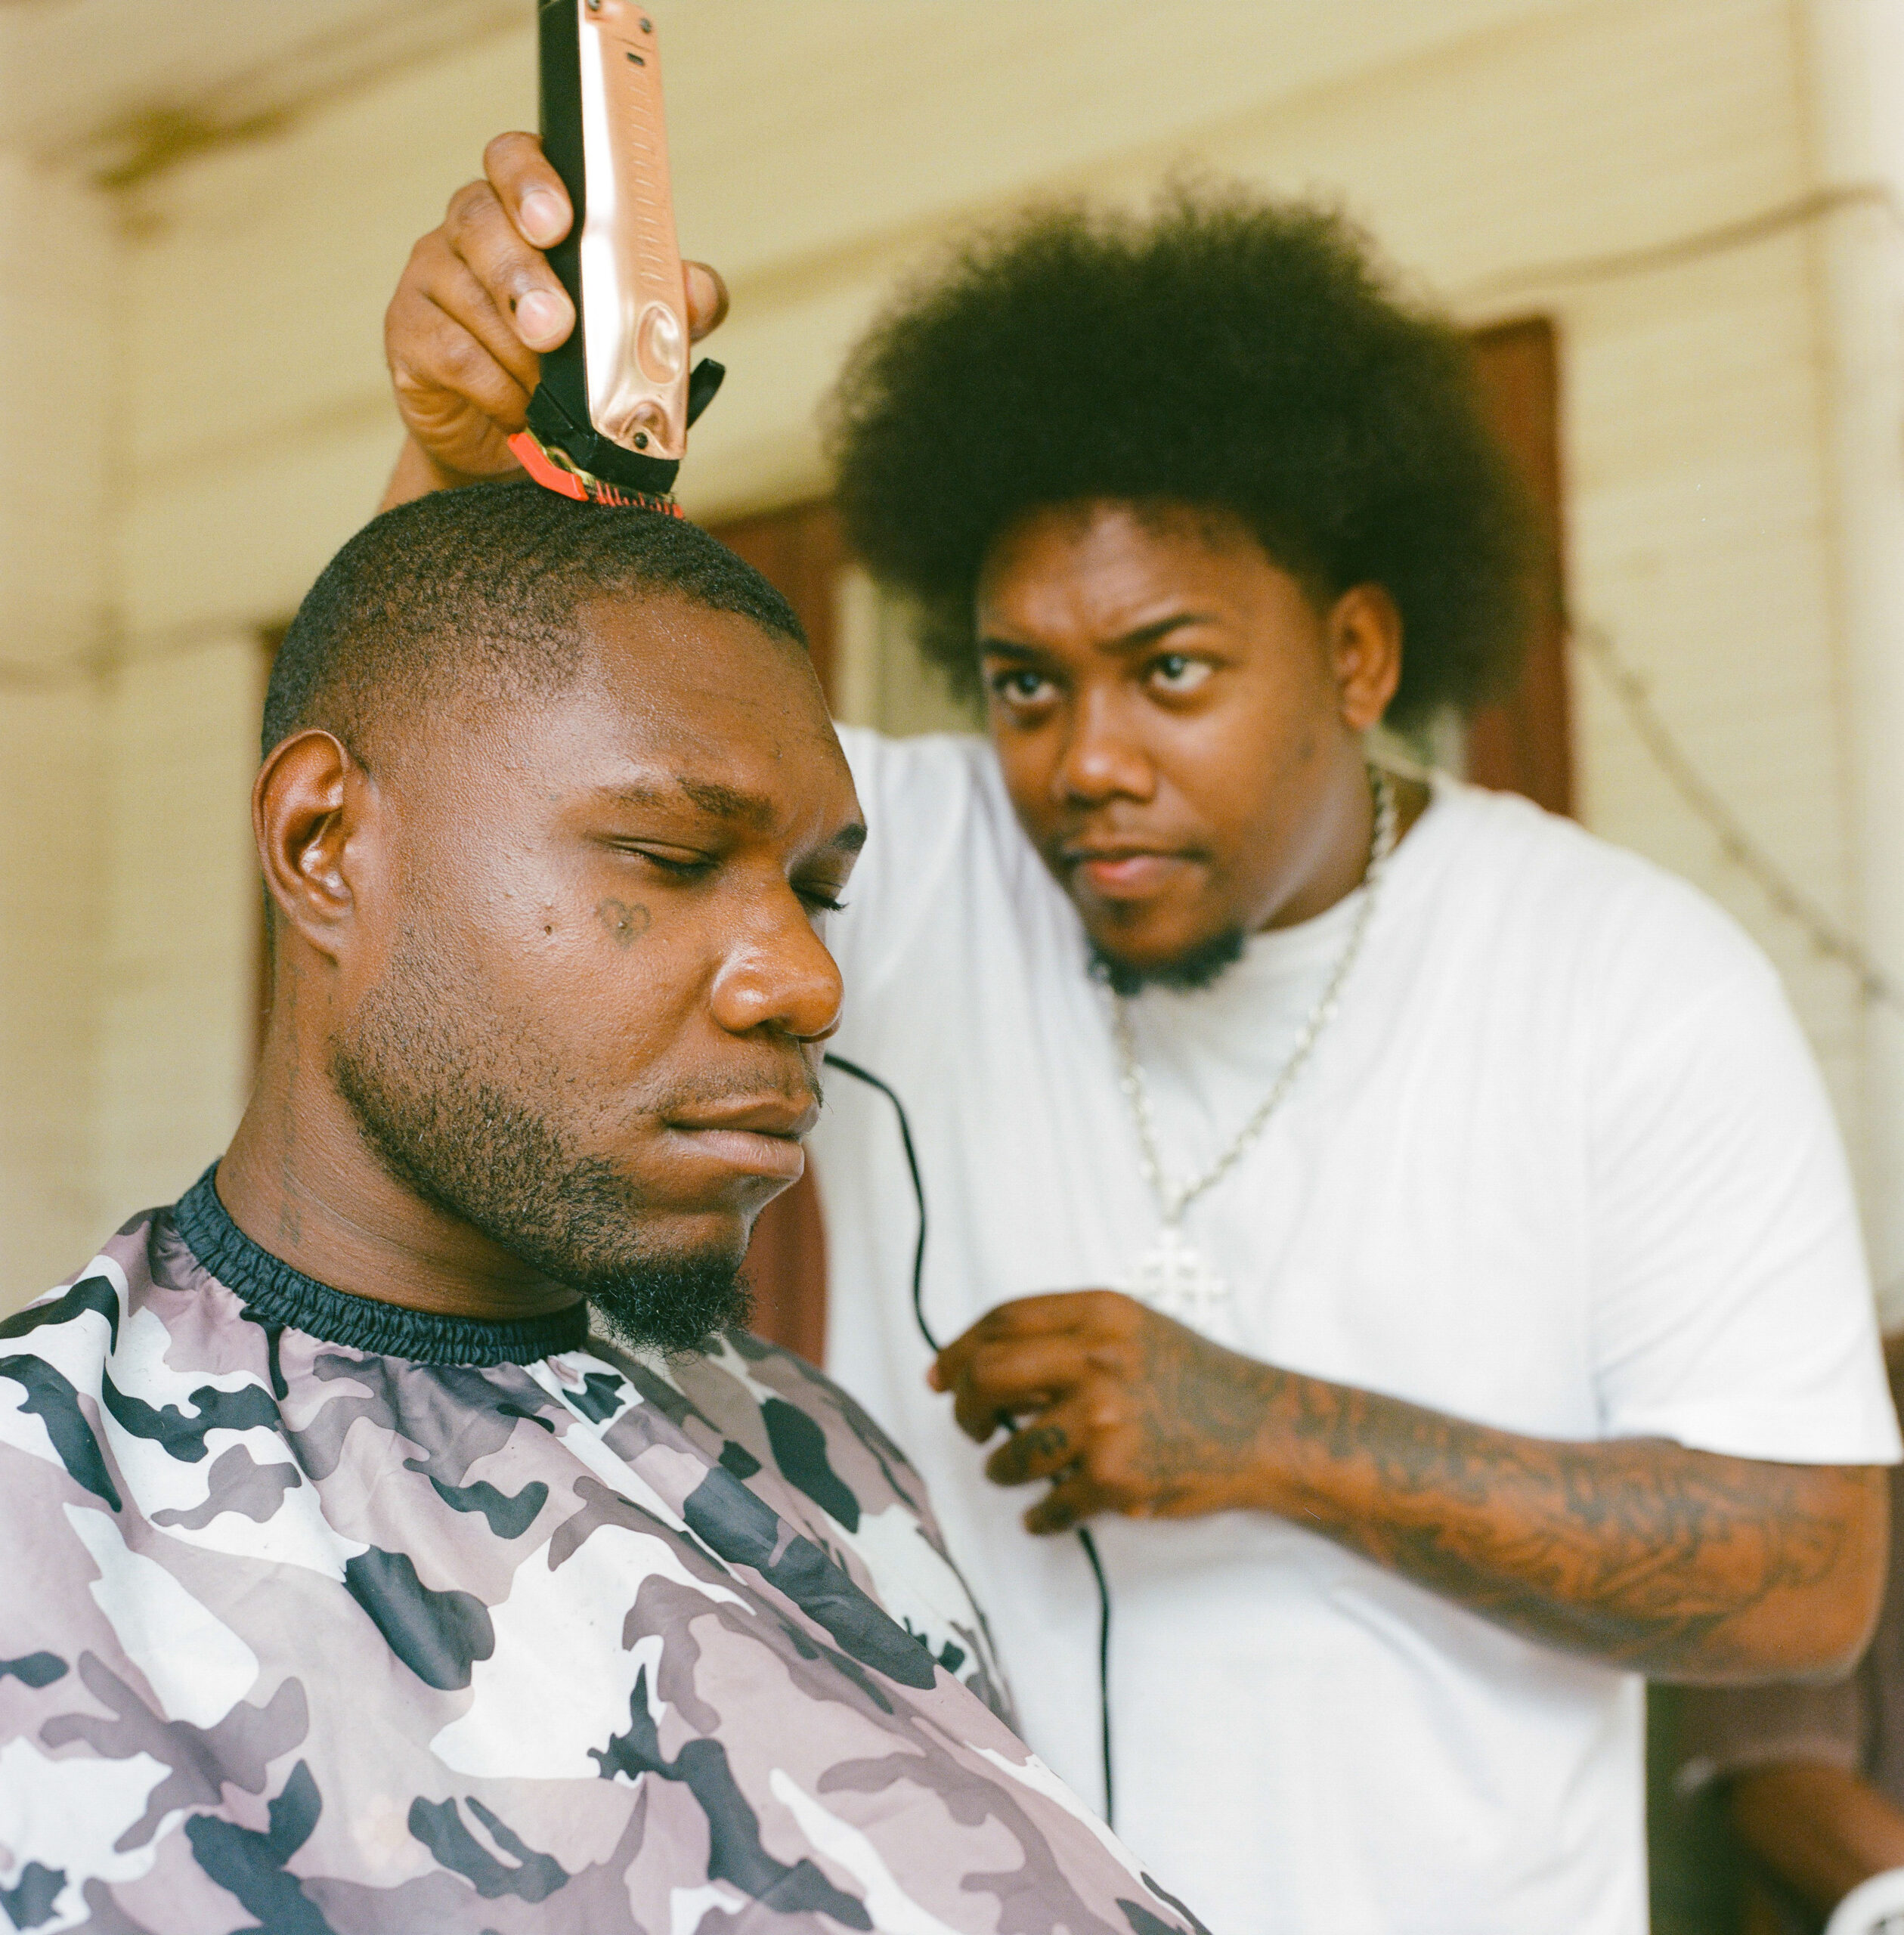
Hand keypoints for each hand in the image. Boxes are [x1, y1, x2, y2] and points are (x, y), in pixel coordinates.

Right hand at [384, 130, 729, 487]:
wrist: (528, 442)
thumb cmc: (584, 368)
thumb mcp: (639, 332)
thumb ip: (673, 303)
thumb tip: (696, 291)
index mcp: (527, 205)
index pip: (515, 158)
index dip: (531, 182)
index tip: (558, 221)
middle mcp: (472, 226)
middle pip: (481, 220)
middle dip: (522, 276)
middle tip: (555, 327)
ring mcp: (433, 275)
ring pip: (468, 295)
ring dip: (518, 350)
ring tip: (551, 390)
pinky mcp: (409, 333)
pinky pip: (451, 352)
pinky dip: (496, 388)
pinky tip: (522, 409)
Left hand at [928, 1290, 1277, 1533]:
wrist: (1263, 1429)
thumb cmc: (1194, 1378)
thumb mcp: (1133, 1327)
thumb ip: (1065, 1334)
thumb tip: (979, 1359)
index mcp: (1098, 1314)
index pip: (1000, 1321)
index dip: (958, 1349)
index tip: (942, 1374)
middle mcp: (1096, 1360)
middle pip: (987, 1376)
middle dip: (963, 1406)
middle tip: (969, 1425)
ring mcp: (1104, 1421)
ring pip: (1010, 1452)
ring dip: (1000, 1469)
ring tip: (1015, 1471)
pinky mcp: (1115, 1477)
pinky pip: (1050, 1506)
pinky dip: (1040, 1517)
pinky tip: (1045, 1514)